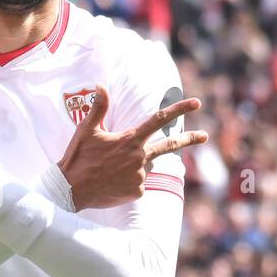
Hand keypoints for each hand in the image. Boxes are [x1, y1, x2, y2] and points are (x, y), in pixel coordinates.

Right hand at [57, 87, 206, 209]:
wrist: (70, 190)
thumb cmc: (78, 157)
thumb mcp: (87, 130)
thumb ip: (98, 107)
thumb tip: (100, 85)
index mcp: (130, 139)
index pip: (159, 120)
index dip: (179, 109)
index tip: (196, 103)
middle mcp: (139, 157)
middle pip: (170, 146)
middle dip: (189, 139)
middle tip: (205, 136)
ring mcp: (140, 176)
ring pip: (146, 166)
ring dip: (136, 164)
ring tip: (111, 169)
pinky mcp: (137, 192)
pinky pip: (138, 183)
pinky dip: (128, 181)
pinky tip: (111, 182)